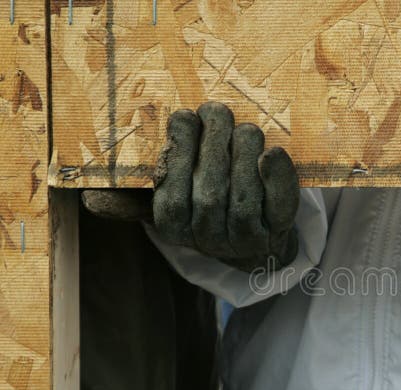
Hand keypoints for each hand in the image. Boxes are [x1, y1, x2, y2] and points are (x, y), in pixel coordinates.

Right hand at [84, 102, 299, 272]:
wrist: (258, 238)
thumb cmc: (208, 207)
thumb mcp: (170, 203)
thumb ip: (136, 198)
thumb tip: (91, 198)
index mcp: (176, 230)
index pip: (172, 197)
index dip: (178, 153)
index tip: (184, 116)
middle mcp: (211, 241)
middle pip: (209, 194)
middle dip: (212, 145)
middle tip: (217, 110)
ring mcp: (248, 240)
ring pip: (243, 198)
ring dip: (243, 154)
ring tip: (243, 126)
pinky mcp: (280, 231)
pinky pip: (280, 206)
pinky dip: (278, 178)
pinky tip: (273, 153)